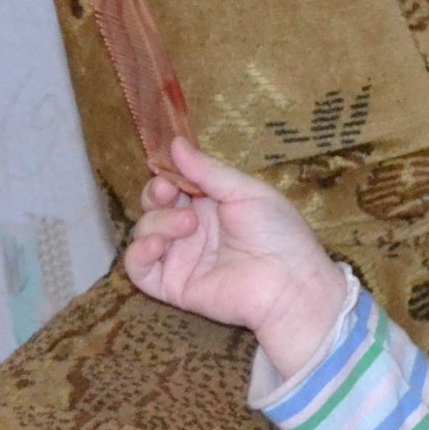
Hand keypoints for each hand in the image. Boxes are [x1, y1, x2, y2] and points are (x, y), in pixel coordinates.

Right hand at [122, 137, 345, 377]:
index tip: (168, 172)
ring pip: (144, 232)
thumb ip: (209, 171)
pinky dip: (137, 253)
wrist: (291, 284)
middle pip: (153, 206)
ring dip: (156, 222)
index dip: (164, 176)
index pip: (172, 185)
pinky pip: (139, 270)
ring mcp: (182, 259)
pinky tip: (155, 245)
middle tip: (170, 193)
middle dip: (155, 195)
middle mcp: (192, 231)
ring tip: (188, 225)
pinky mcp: (174, 286)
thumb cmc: (280, 234)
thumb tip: (175, 143)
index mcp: (210, 206)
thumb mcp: (247, 192)